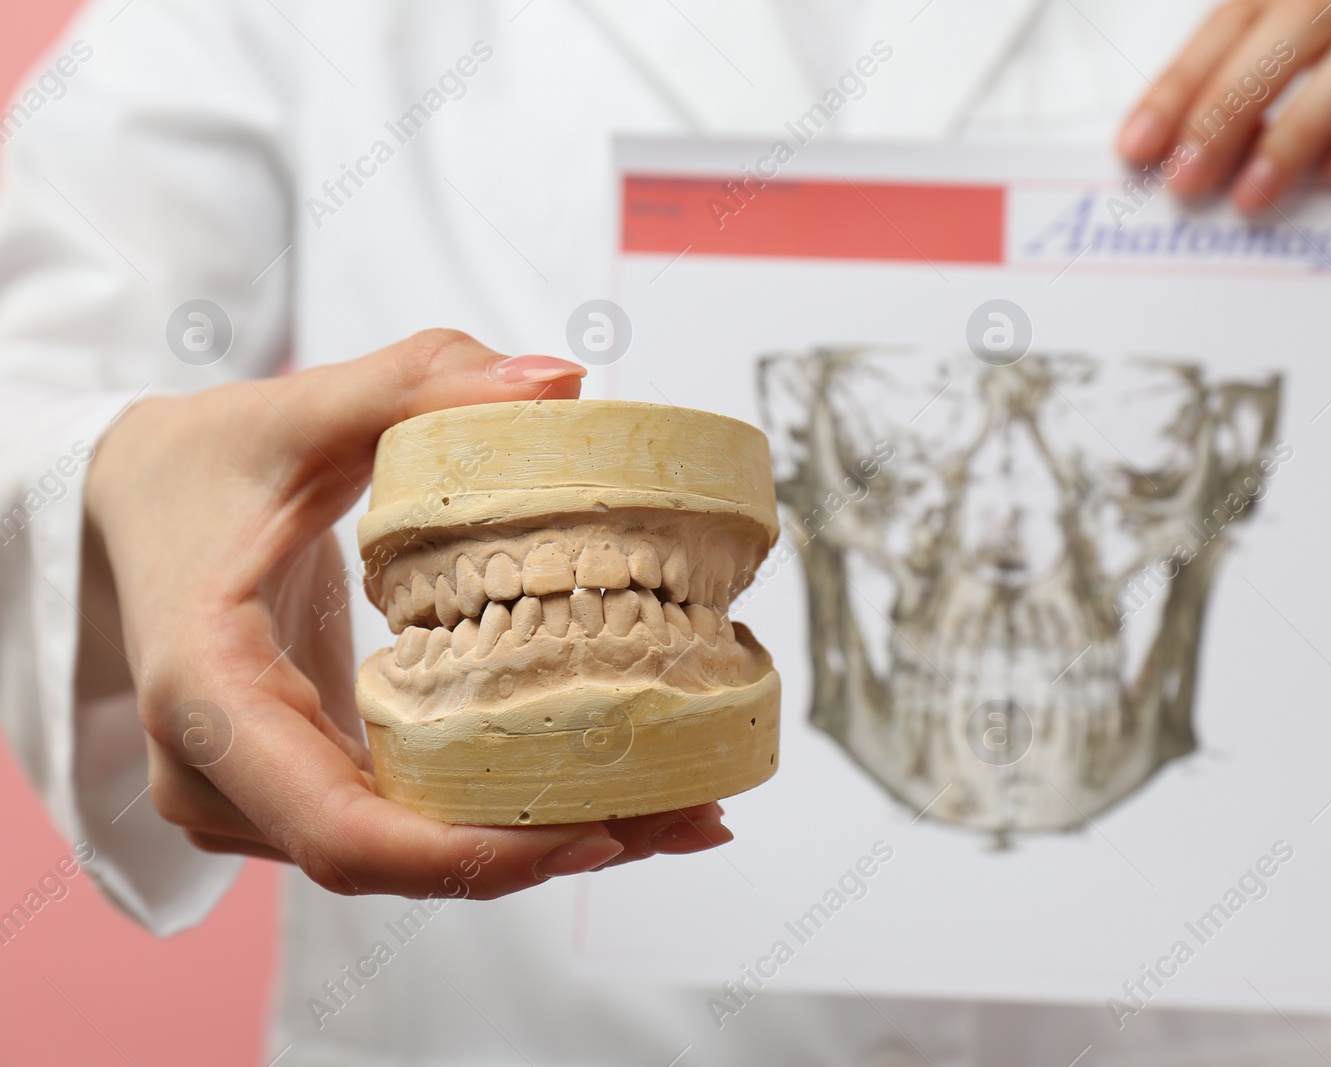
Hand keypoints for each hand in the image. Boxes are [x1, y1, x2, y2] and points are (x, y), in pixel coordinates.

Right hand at [84, 329, 733, 897]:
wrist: (129, 504)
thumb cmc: (200, 465)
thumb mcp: (299, 410)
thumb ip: (420, 383)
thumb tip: (564, 383)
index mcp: (211, 695)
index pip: (339, 829)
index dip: (467, 854)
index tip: (588, 831)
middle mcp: (224, 775)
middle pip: (394, 861)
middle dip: (543, 852)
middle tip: (685, 818)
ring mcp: (257, 796)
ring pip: (408, 857)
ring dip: (542, 842)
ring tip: (680, 812)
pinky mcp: (300, 783)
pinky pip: (406, 825)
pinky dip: (505, 819)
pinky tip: (613, 797)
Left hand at [1116, 0, 1330, 210]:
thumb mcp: (1307, 135)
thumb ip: (1246, 131)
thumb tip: (1164, 164)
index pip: (1243, 14)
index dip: (1185, 79)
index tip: (1139, 146)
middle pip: (1303, 18)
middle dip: (1231, 103)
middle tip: (1189, 179)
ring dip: (1300, 125)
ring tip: (1256, 194)